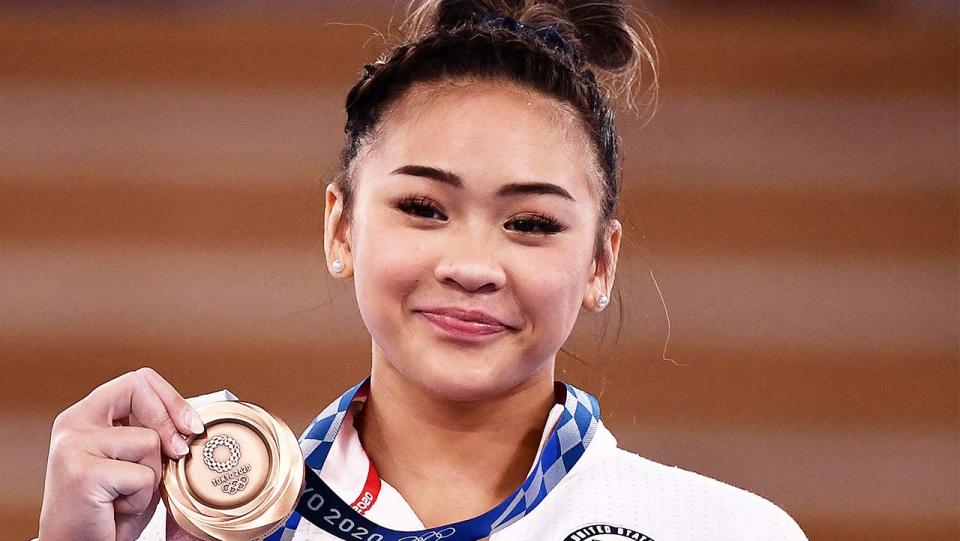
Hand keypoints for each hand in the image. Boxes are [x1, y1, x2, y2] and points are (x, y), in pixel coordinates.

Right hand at [38, 367, 204, 540]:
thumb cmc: (109, 509)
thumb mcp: (137, 463)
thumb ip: (155, 435)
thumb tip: (195, 424)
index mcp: (87, 415)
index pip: (137, 381)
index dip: (171, 397)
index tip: (191, 424)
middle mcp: (74, 424)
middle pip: (139, 389)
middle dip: (170, 419)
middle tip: (179, 452)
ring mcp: (74, 446)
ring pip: (149, 440)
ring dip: (151, 475)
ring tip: (125, 494)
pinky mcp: (82, 473)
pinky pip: (141, 475)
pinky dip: (141, 498)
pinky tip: (116, 507)